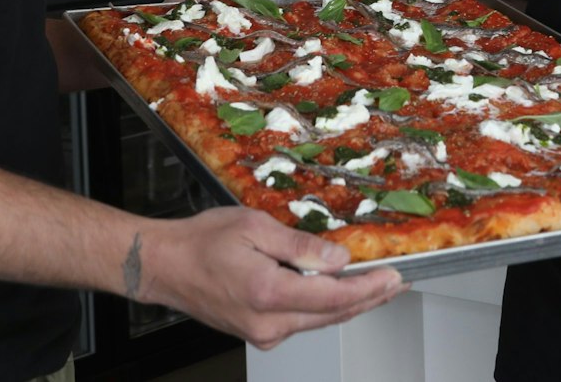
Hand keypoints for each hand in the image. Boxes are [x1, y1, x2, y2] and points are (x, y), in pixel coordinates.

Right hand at [140, 207, 403, 349]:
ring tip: (377, 287)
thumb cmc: (202, 241)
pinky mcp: (258, 333)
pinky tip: (338, 294)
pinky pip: (301, 322)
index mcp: (269, 293)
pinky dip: (325, 308)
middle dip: (369, 298)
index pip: (334, 296)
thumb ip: (300, 245)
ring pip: (319, 321)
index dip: (369, 287)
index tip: (394, 277)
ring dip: (350, 304)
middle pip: (333, 314)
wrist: (164, 266)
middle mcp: (268, 323)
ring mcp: (263, 333)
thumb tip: (338, 259)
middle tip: (397, 283)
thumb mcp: (254, 227)